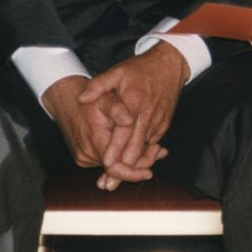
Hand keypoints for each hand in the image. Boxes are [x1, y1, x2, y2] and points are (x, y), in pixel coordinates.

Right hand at [42, 75, 151, 185]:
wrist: (65, 99)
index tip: (149, 172)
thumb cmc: (91, 99)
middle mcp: (87, 154)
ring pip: (113, 165)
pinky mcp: (84, 156)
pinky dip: (122, 155)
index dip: (133, 172)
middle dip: (140, 163)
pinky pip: (107, 160)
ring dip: (132, 158)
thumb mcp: (106, 98)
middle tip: (160, 152)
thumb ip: (119, 109)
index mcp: (94, 141)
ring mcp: (84, 157)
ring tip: (154, 147)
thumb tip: (130, 120)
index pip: (115, 168)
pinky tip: (137, 146)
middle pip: (117, 169)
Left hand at [78, 44, 187, 188]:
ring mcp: (158, 123)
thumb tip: (82, 98)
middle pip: (136, 151)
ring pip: (144, 151)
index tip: (105, 167)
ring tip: (115, 181)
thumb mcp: (117, 72)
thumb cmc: (141, 69)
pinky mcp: (164, 125)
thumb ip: (98, 85)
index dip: (115, 153)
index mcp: (134, 106)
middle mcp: (148, 118)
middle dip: (122, 170)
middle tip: (107, 185)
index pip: (124, 136)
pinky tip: (131, 164)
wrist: (170, 66)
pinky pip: (151, 144)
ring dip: (132, 166)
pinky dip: (141, 155)